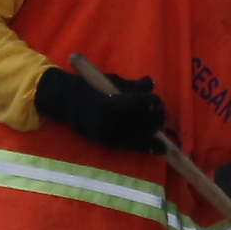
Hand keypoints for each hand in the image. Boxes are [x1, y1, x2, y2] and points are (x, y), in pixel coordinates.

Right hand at [36, 64, 167, 151]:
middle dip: (156, 117)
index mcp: (112, 103)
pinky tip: (161, 148)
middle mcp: (113, 122)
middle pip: (144, 122)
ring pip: (142, 135)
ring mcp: (112, 135)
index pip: (140, 104)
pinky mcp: (111, 145)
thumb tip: (150, 83)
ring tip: (158, 125)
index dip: (152, 102)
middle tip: (160, 110)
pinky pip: (134, 147)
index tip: (156, 99)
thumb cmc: (91, 88)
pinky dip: (149, 147)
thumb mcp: (110, 81)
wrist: (69, 105)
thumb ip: (131, 85)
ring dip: (154, 130)